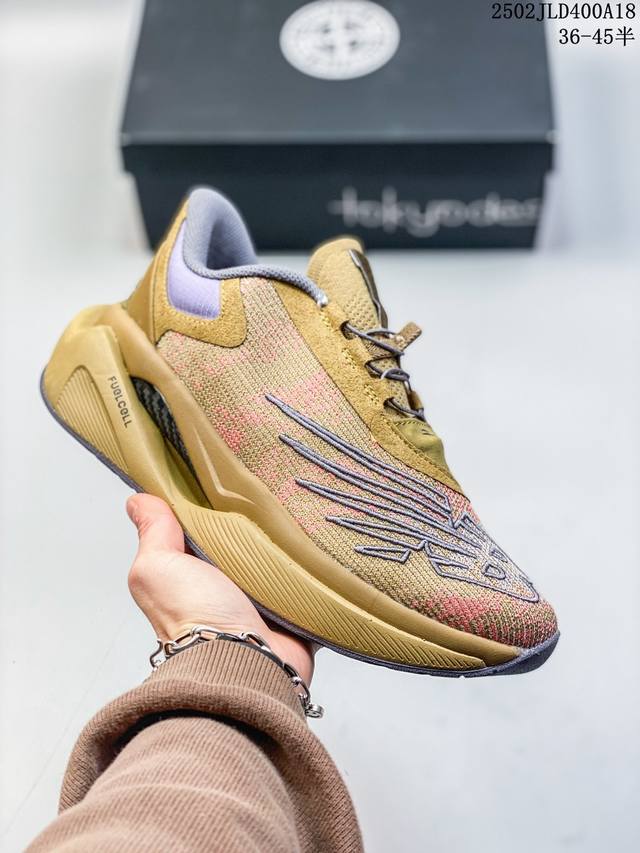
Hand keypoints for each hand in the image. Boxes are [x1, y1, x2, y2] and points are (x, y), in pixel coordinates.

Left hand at [126, 494, 313, 683]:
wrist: (243, 661)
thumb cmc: (194, 617)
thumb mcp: (159, 567)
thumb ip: (153, 533)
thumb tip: (136, 500)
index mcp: (193, 573)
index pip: (204, 528)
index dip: (211, 503)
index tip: (227, 474)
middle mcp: (227, 587)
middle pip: (246, 540)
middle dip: (257, 519)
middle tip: (272, 485)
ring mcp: (264, 600)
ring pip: (280, 558)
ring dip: (289, 540)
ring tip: (300, 505)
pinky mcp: (296, 611)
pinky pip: (310, 580)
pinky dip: (316, 566)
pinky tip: (322, 538)